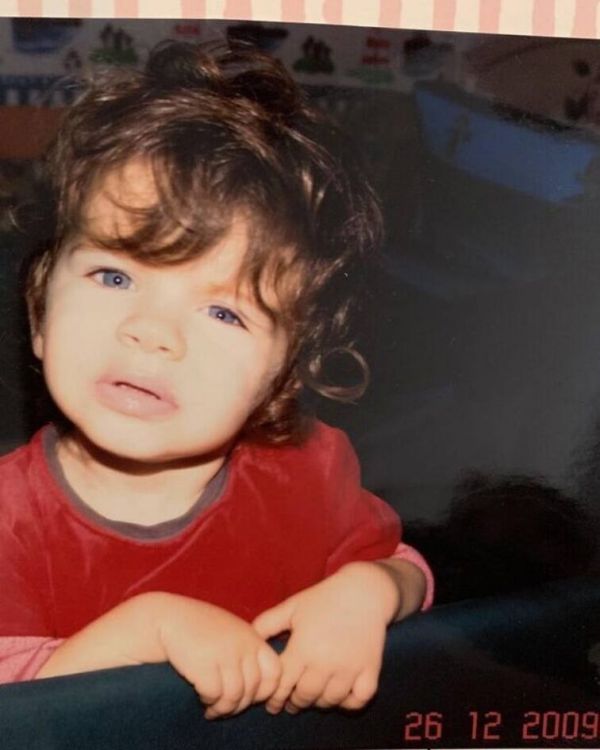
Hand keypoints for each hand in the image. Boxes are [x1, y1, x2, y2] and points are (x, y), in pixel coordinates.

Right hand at [155, 594, 281, 717]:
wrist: (170, 617)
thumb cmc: (201, 628)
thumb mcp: (233, 632)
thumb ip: (248, 652)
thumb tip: (260, 689)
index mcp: (253, 637)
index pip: (275, 672)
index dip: (265, 690)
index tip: (249, 696)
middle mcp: (243, 645)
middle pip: (253, 688)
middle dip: (239, 705)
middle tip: (225, 708)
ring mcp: (225, 654)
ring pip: (235, 696)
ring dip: (223, 708)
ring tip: (212, 709)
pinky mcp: (204, 664)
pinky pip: (214, 695)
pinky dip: (209, 701)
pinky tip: (202, 697)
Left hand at [253, 561, 399, 713]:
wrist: (364, 590)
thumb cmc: (324, 598)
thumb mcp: (292, 606)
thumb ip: (267, 623)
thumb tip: (249, 639)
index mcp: (302, 648)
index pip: (282, 685)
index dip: (275, 697)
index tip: (272, 703)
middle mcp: (325, 662)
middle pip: (305, 697)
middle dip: (295, 702)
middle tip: (291, 703)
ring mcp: (349, 669)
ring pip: (329, 701)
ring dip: (319, 703)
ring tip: (313, 698)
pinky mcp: (370, 670)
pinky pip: (358, 700)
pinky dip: (349, 703)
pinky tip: (341, 696)